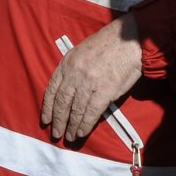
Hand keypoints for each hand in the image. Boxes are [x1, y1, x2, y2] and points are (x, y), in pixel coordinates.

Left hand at [41, 15, 142, 141]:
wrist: (129, 38)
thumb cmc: (107, 44)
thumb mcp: (81, 51)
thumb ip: (72, 70)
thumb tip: (68, 92)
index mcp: (67, 63)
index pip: (52, 89)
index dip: (48, 107)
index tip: (45, 120)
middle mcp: (75, 74)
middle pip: (62, 102)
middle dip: (58, 120)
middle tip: (55, 134)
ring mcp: (89, 83)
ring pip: (76, 110)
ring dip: (72, 126)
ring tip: (70, 137)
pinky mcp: (105, 91)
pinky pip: (92, 112)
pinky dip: (86, 124)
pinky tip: (82, 132)